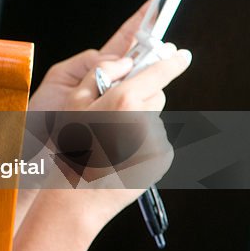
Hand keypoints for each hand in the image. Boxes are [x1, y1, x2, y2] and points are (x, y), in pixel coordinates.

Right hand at [18, 1, 190, 228]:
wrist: (79, 197)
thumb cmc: (70, 149)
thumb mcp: (72, 104)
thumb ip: (99, 75)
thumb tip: (124, 63)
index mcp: (124, 100)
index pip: (159, 72)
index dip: (172, 60)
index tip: (181, 53)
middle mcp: (146, 119)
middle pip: (154, 95)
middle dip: (139, 98)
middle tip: (111, 114)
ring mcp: (157, 140)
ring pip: (152, 120)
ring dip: (137, 124)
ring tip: (110, 143)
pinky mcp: (162, 159)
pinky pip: (155, 142)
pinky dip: (141, 145)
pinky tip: (120, 156)